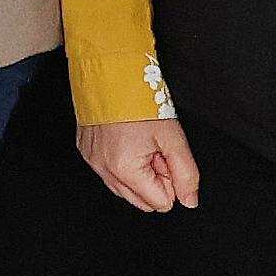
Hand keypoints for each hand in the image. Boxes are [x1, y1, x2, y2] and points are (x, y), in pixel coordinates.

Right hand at [76, 109, 197, 213]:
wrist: (109, 73)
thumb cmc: (140, 100)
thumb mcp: (173, 137)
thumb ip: (186, 174)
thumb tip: (189, 200)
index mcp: (126, 169)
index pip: (160, 202)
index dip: (170, 179)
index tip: (166, 155)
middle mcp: (104, 170)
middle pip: (141, 201)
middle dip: (154, 179)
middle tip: (156, 149)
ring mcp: (92, 161)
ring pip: (124, 189)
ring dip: (138, 172)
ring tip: (140, 142)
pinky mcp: (85, 151)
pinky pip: (108, 172)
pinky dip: (121, 162)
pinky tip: (126, 139)